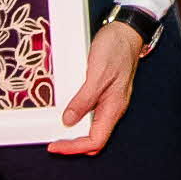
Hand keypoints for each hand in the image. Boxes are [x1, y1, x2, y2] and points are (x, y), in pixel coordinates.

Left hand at [51, 12, 151, 157]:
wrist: (126, 32)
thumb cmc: (116, 49)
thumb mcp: (97, 73)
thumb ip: (84, 98)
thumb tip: (69, 120)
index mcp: (114, 107)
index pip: (95, 140)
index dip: (74, 147)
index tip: (55, 146)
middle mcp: (112, 108)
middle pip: (94, 139)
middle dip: (73, 145)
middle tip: (54, 142)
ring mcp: (109, 101)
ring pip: (92, 128)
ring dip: (75, 133)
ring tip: (57, 131)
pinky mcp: (104, 94)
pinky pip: (91, 114)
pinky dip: (77, 118)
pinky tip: (67, 113)